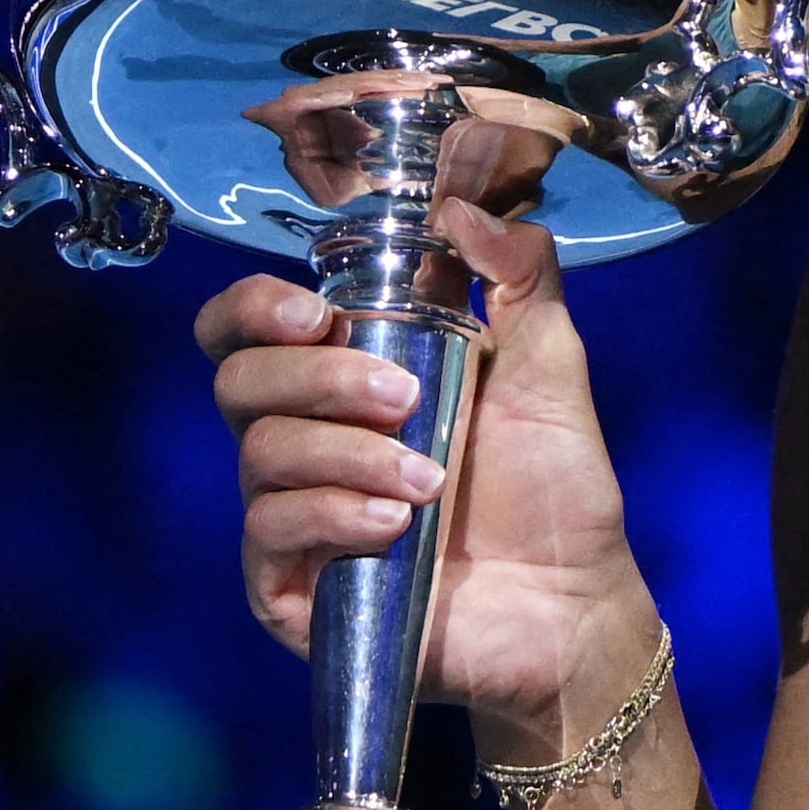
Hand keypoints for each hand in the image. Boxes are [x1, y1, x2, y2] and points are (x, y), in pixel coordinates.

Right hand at [196, 198, 645, 757]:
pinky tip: (396, 526)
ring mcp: (291, 516)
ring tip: (430, 480)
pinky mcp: (291, 588)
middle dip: (317, 376)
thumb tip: (464, 206)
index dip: (254, 308)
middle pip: (237, 381)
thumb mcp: (549, 362)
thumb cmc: (551, 487)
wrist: (571, 603)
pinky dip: (334, 514)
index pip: (245, 328)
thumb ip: (519, 274)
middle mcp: (303, 441)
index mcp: (343, 376)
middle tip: (405, 396)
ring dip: (349, 454)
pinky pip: (270, 532)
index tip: (316, 312)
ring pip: (258, 454)